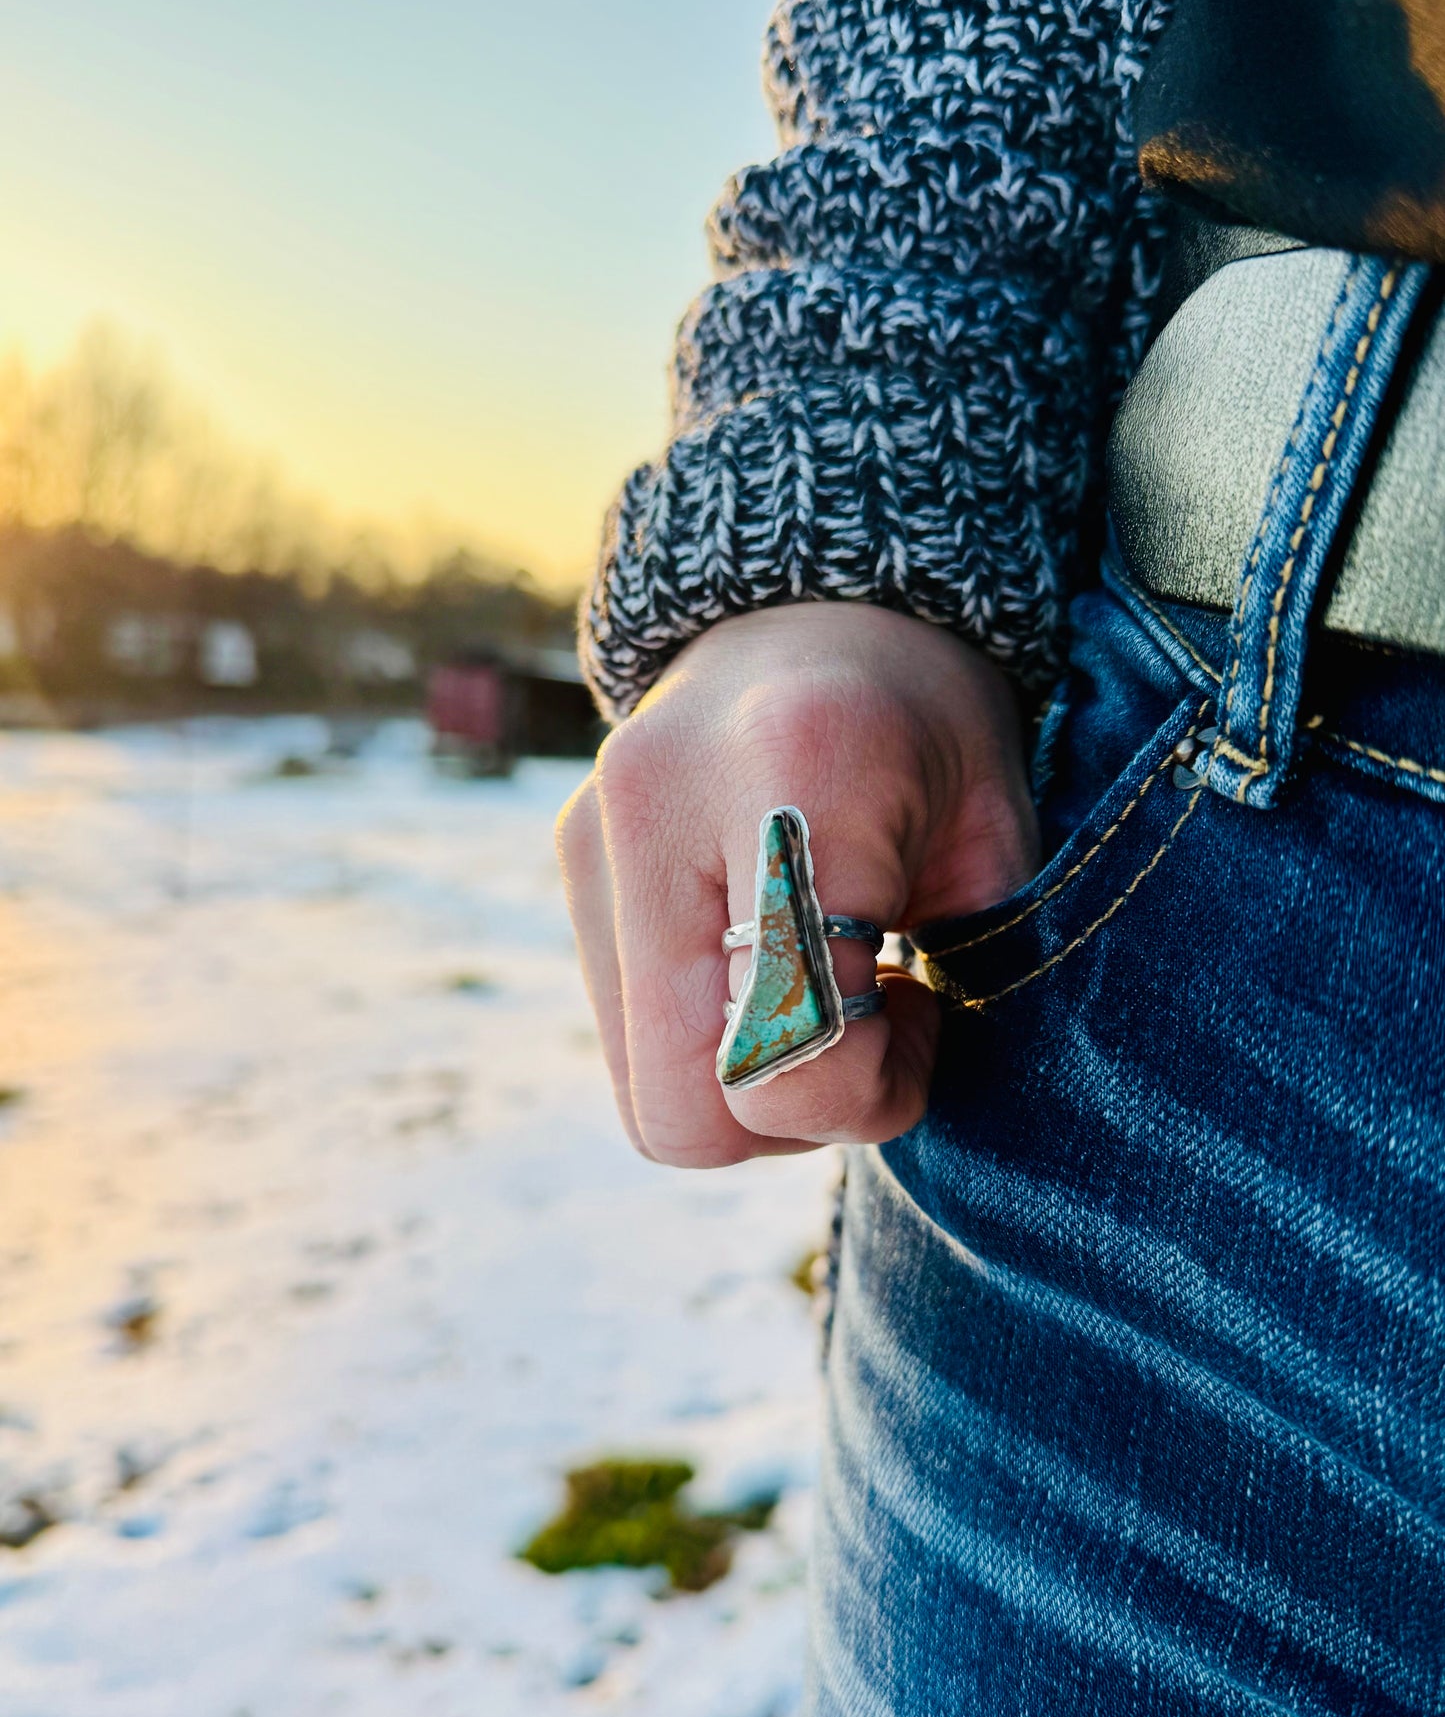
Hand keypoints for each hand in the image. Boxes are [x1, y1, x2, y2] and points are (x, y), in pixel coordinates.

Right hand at [557, 603, 1037, 1166]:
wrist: (813, 602)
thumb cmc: (931, 724)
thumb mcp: (994, 837)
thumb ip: (963, 968)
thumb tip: (872, 1094)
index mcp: (800, 771)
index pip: (789, 1045)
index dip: (872, 1088)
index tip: (916, 1011)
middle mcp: (662, 803)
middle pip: (688, 1111)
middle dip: (794, 1114)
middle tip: (866, 1031)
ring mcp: (595, 837)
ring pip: (648, 1100)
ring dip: (750, 1092)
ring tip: (817, 993)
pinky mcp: (570, 863)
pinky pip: (630, 1046)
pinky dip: (709, 1048)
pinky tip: (761, 972)